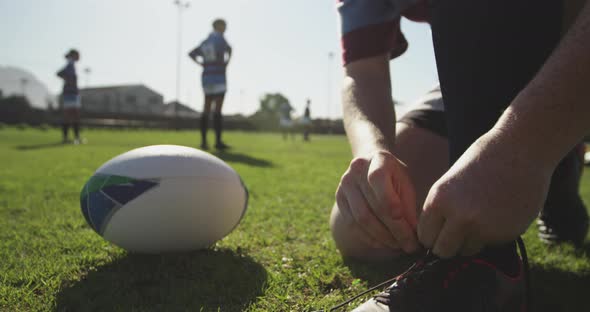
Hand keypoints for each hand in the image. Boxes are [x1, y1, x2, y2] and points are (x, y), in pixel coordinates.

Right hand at [335, 150, 419, 252]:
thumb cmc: (394, 175)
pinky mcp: (339, 198)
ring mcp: (344, 184)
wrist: (371, 163)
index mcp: (377, 160)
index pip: (379, 181)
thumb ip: (408, 205)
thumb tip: (411, 233)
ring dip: (381, 238)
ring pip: (361, 219)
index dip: (393, 206)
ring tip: (398, 246)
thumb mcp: (405, 182)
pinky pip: (352, 224)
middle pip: (372, 206)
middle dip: (393, 230)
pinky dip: (369, 238)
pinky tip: (383, 243)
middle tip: (409, 245)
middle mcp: (356, 170)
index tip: (411, 229)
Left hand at [418, 130, 553, 257]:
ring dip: (470, 242)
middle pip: (442, 252)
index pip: (425, 236)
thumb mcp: (450, 183)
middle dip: (447, 246)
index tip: (439, 233)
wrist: (520, 150)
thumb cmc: (483, 161)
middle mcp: (457, 216)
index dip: (432, 237)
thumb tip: (434, 238)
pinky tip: (497, 216)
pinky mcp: (503, 233)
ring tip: (480, 220)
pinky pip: (489, 246)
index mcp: (439, 199)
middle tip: (457, 236)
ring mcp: (482, 227)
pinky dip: (490, 237)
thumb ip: (442, 210)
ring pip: (466, 252)